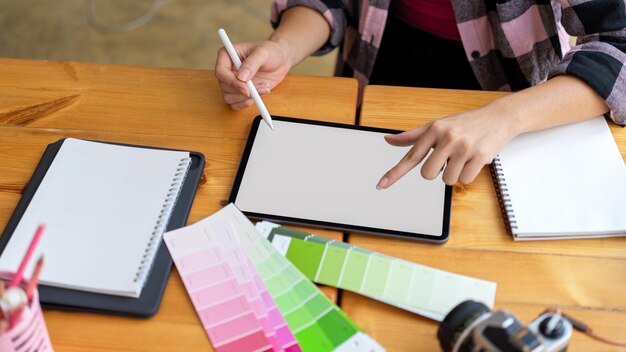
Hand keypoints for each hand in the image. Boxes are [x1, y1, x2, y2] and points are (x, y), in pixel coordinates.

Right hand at [214, 39, 291, 109]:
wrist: (280, 60)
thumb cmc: (271, 51)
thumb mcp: (263, 52)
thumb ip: (252, 63)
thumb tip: (242, 77)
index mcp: (227, 55)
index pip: (221, 72)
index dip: (232, 82)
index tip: (247, 88)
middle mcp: (227, 70)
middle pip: (224, 87)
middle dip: (243, 91)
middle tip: (260, 87)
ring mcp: (233, 82)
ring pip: (229, 97)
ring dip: (247, 97)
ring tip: (263, 87)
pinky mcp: (239, 92)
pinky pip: (235, 104)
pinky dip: (247, 103)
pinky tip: (259, 94)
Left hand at [376, 105, 518, 186]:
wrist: (498, 117)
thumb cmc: (464, 124)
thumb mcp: (436, 125)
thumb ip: (412, 136)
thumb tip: (388, 139)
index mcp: (434, 130)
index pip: (410, 156)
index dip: (395, 173)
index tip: (381, 184)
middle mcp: (447, 137)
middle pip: (428, 174)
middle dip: (437, 171)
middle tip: (447, 159)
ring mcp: (464, 147)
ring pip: (447, 180)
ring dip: (454, 173)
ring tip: (462, 158)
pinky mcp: (480, 156)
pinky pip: (465, 180)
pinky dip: (468, 174)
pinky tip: (473, 160)